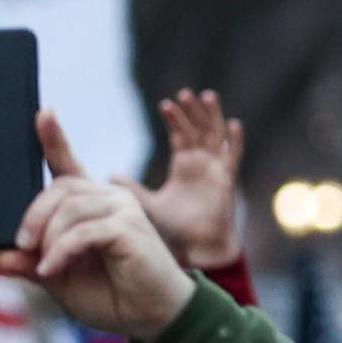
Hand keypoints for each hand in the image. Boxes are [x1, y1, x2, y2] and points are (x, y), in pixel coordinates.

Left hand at [12, 113, 196, 342]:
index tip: (42, 112)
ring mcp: (122, 208)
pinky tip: (52, 270)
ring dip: (48, 238)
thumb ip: (30, 265)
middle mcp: (108, 197)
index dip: (54, 138)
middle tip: (20, 245)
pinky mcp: (130, 226)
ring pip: (69, 207)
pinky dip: (61, 251)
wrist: (151, 318)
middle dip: (34, 215)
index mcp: (89, 205)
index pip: (67, 164)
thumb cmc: (110, 296)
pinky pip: (83, 230)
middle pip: (60, 186)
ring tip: (44, 267)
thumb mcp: (59, 280)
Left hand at [129, 90, 245, 269]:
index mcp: (183, 166)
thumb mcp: (147, 205)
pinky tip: (234, 124)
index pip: (179, 135)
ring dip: (212, 116)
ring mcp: (215, 170)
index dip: (174, 119)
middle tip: (184, 93)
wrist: (196, 249)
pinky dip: (234, 141)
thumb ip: (131, 189)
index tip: (164, 103)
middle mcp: (201, 164)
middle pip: (198, 129)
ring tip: (207, 96)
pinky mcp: (226, 181)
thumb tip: (108, 176)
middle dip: (192, 111)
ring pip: (215, 136)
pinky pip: (233, 157)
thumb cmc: (174, 230)